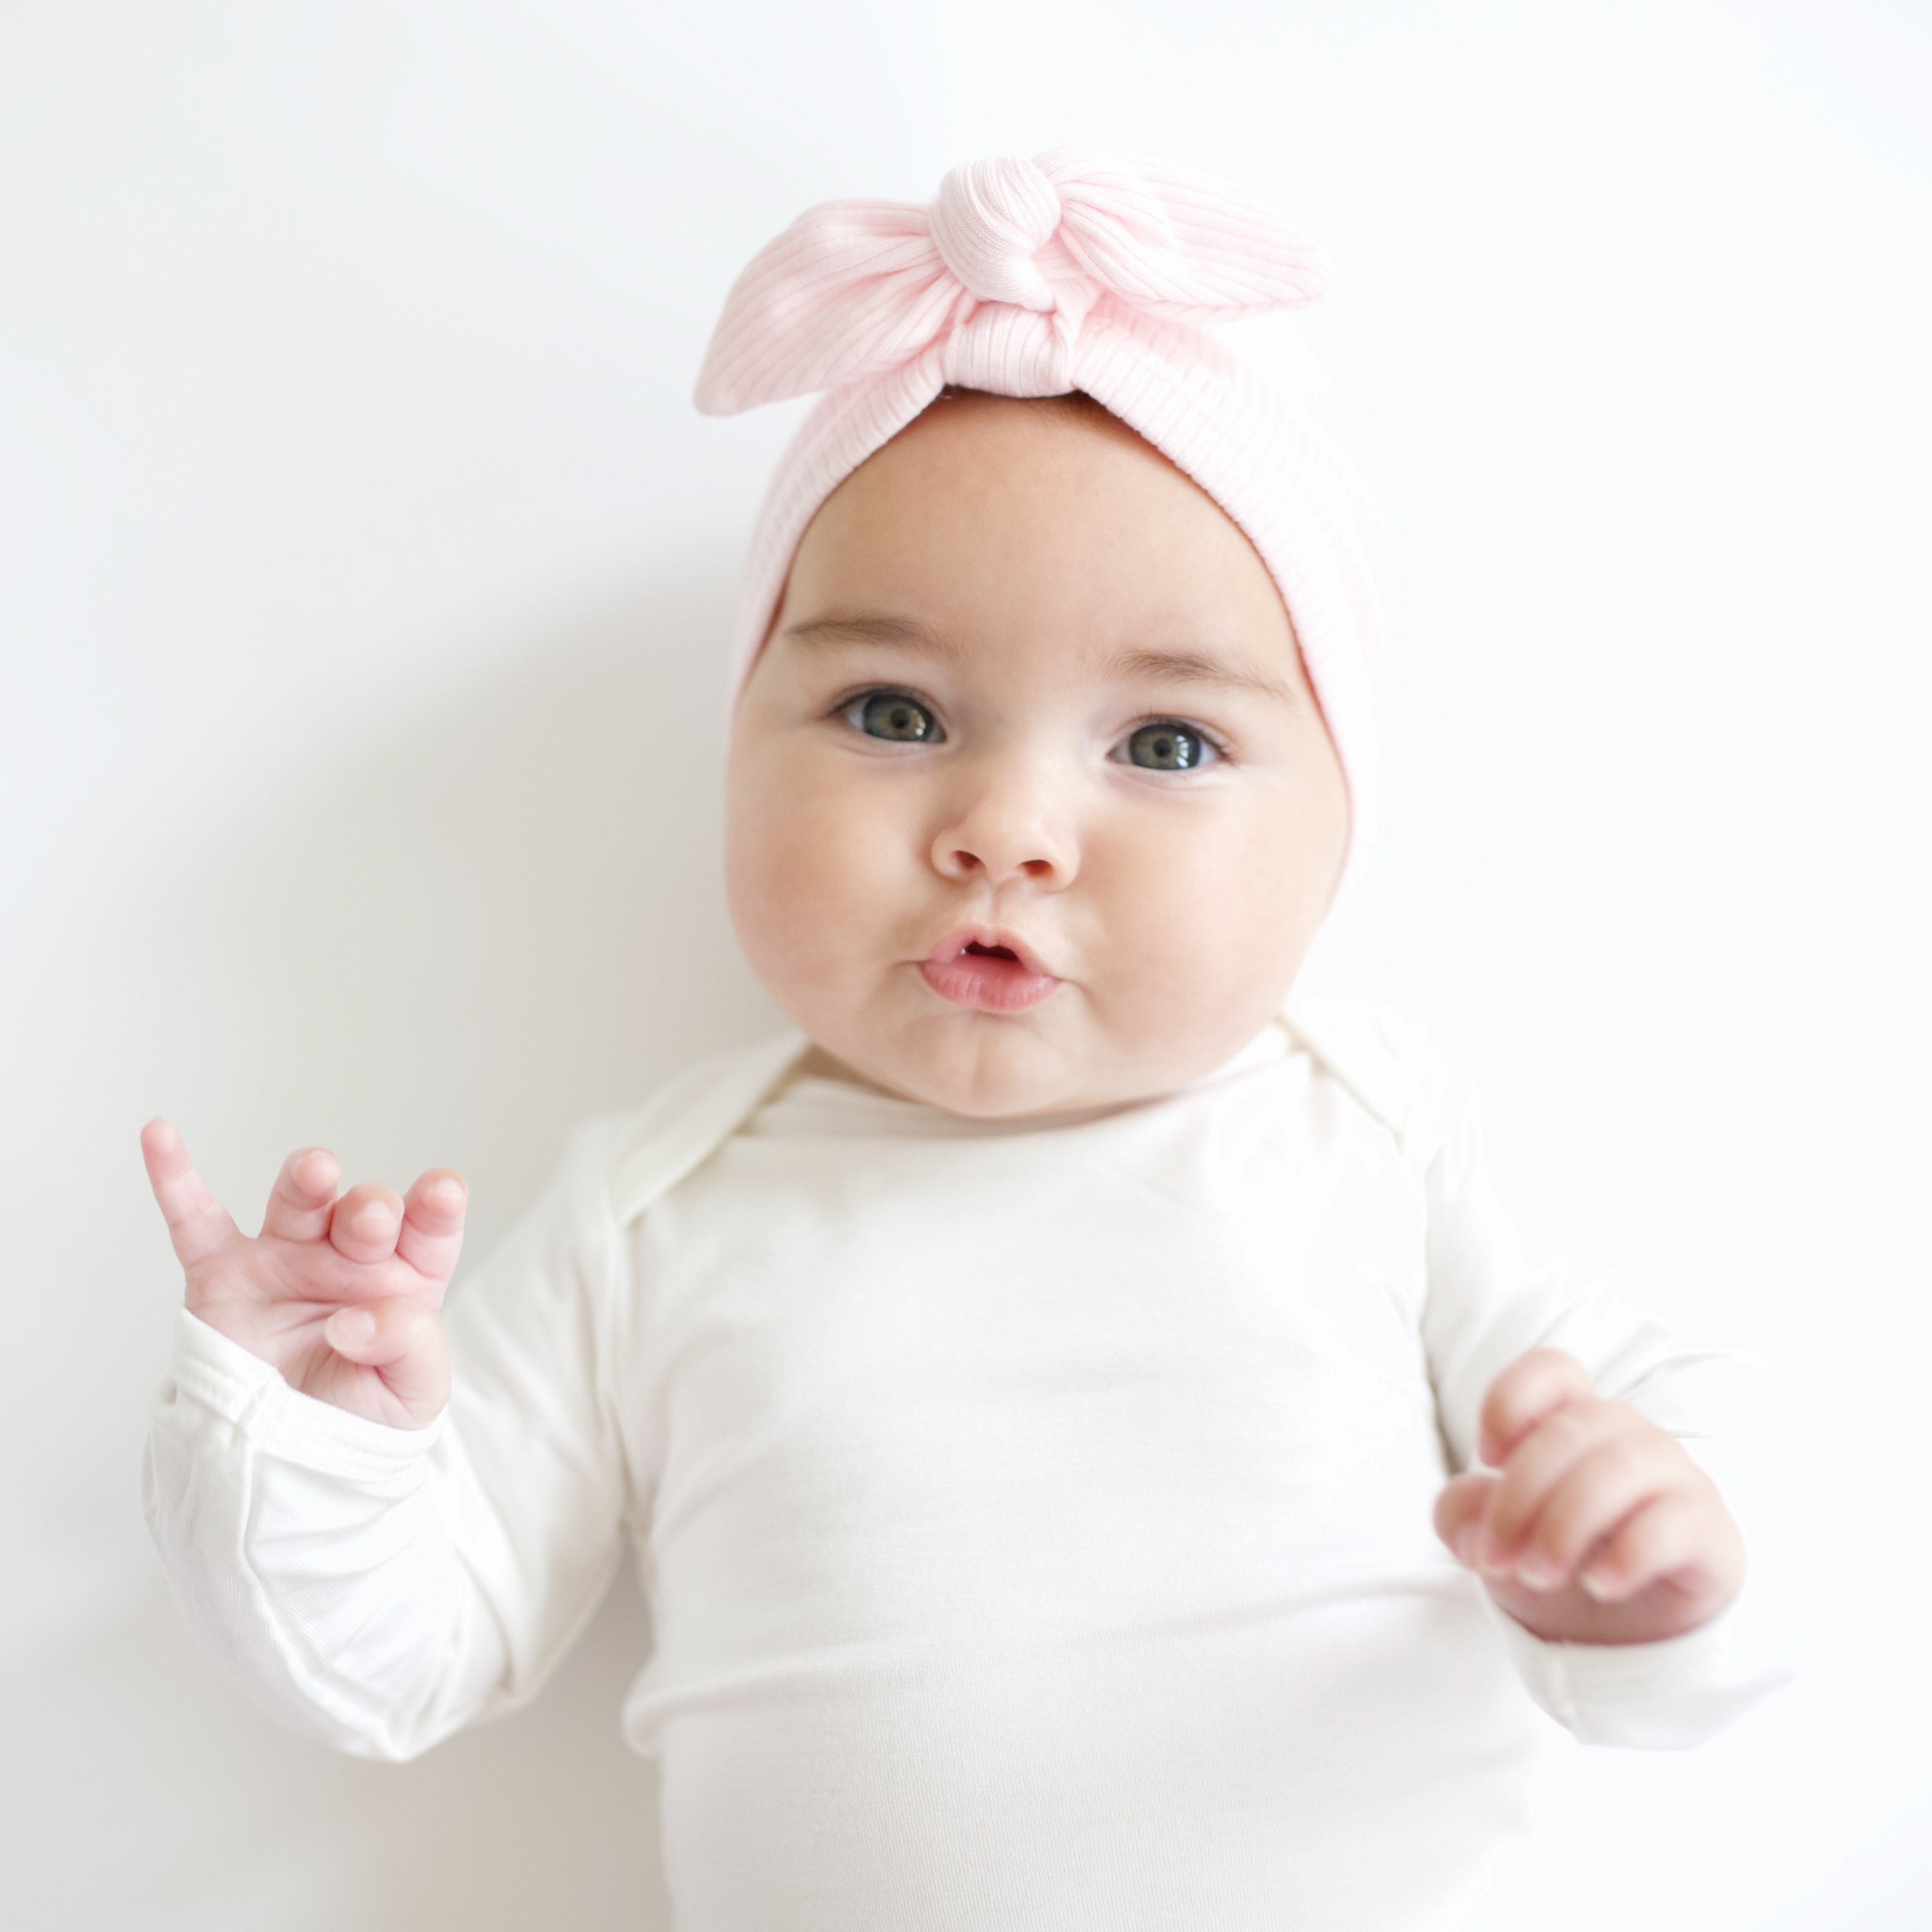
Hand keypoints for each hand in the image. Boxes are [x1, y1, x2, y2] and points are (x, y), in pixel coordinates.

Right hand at [141, 1120, 463, 1429]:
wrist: (291, 1459)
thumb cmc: (362, 1415)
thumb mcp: (412, 1392)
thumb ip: (407, 1347)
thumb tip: (355, 1322)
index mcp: (405, 1277)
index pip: (429, 1230)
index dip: (436, 1206)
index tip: (442, 1192)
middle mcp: (348, 1256)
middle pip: (363, 1212)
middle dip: (370, 1210)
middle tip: (371, 1222)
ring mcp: (286, 1259)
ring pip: (298, 1202)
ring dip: (307, 1181)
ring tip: (317, 1170)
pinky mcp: (224, 1274)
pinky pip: (195, 1220)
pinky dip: (175, 1178)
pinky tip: (161, 1135)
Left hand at [1433, 1348, 1744, 1644]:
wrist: (1631, 1634)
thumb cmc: (1560, 1560)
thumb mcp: (1495, 1542)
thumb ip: (1462, 1517)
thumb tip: (1471, 1533)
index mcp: (1574, 1421)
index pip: (1553, 1369)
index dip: (1510, 1399)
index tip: (1487, 1457)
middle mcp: (1628, 1437)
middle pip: (1572, 1429)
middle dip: (1520, 1496)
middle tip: (1498, 1557)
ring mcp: (1676, 1478)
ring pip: (1620, 1467)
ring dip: (1566, 1524)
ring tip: (1538, 1574)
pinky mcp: (1709, 1531)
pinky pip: (1674, 1522)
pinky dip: (1629, 1553)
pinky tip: (1599, 1584)